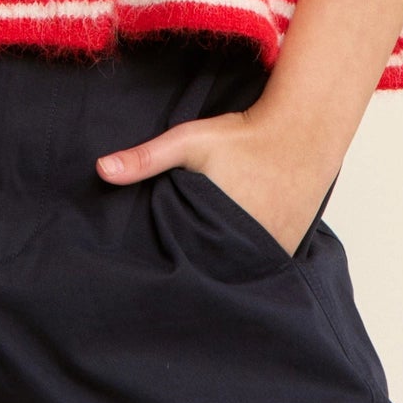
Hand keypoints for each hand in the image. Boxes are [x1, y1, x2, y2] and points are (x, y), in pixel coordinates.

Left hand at [96, 105, 334, 256]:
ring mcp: (277, 252)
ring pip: (243, 270)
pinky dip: (253, 260)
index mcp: (222, 233)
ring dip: (228, 266)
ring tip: (212, 260)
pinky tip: (240, 249)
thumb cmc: (245, 136)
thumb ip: (146, 157)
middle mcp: (253, 250)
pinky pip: (266, 263)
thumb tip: (100, 170)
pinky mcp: (292, 248)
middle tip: (188, 261)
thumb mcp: (189, 141)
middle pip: (217, 271)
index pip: (191, 265)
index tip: (166, 264)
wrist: (302, 130)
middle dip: (202, 268)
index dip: (177, 265)